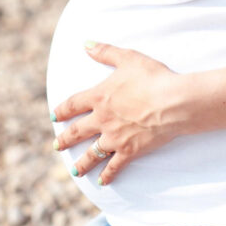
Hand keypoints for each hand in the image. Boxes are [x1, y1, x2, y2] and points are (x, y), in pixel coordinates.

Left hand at [51, 41, 184, 184]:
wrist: (172, 102)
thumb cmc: (152, 77)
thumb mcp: (127, 58)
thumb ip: (105, 51)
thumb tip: (86, 44)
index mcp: (99, 96)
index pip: (74, 104)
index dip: (62, 110)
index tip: (53, 116)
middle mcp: (102, 119)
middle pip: (77, 131)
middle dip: (65, 140)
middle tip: (56, 146)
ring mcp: (114, 137)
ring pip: (92, 153)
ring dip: (81, 163)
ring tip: (73, 171)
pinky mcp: (129, 151)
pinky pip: (114, 166)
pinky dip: (107, 175)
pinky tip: (101, 182)